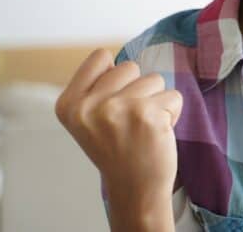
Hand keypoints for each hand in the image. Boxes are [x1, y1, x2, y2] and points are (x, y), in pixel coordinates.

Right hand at [54, 48, 182, 200]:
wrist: (134, 187)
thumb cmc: (116, 146)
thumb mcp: (88, 117)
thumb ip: (98, 87)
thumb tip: (120, 60)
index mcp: (69, 104)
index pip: (100, 56)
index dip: (114, 75)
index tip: (112, 102)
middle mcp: (89, 106)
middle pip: (130, 66)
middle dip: (138, 88)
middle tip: (130, 120)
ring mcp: (118, 109)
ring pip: (154, 79)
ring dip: (156, 100)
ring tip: (143, 126)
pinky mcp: (148, 115)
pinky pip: (174, 96)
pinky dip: (173, 112)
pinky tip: (158, 133)